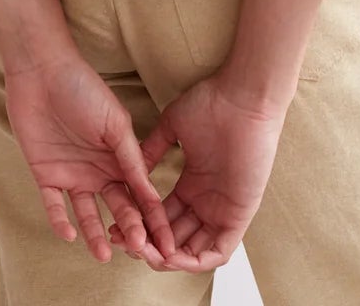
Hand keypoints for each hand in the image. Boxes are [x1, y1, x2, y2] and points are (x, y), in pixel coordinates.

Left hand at [3, 53, 177, 264]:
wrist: (42, 71)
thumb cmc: (84, 88)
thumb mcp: (116, 123)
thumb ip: (131, 158)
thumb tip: (151, 193)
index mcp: (119, 157)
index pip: (140, 194)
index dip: (154, 218)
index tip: (167, 243)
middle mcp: (98, 170)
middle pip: (117, 207)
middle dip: (130, 229)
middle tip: (140, 248)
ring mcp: (72, 174)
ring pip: (87, 213)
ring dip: (96, 234)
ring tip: (105, 254)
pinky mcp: (45, 175)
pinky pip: (53, 205)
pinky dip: (61, 221)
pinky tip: (70, 235)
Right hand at [107, 71, 288, 272]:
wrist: (241, 97)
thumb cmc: (212, 103)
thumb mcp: (174, 126)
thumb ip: (154, 148)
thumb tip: (132, 165)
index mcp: (194, 185)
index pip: (164, 218)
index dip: (141, 225)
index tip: (117, 226)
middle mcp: (207, 202)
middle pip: (174, 239)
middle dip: (148, 245)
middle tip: (125, 240)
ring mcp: (223, 211)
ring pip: (193, 252)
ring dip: (166, 257)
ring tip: (142, 249)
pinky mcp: (238, 217)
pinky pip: (216, 253)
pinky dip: (192, 261)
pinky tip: (170, 256)